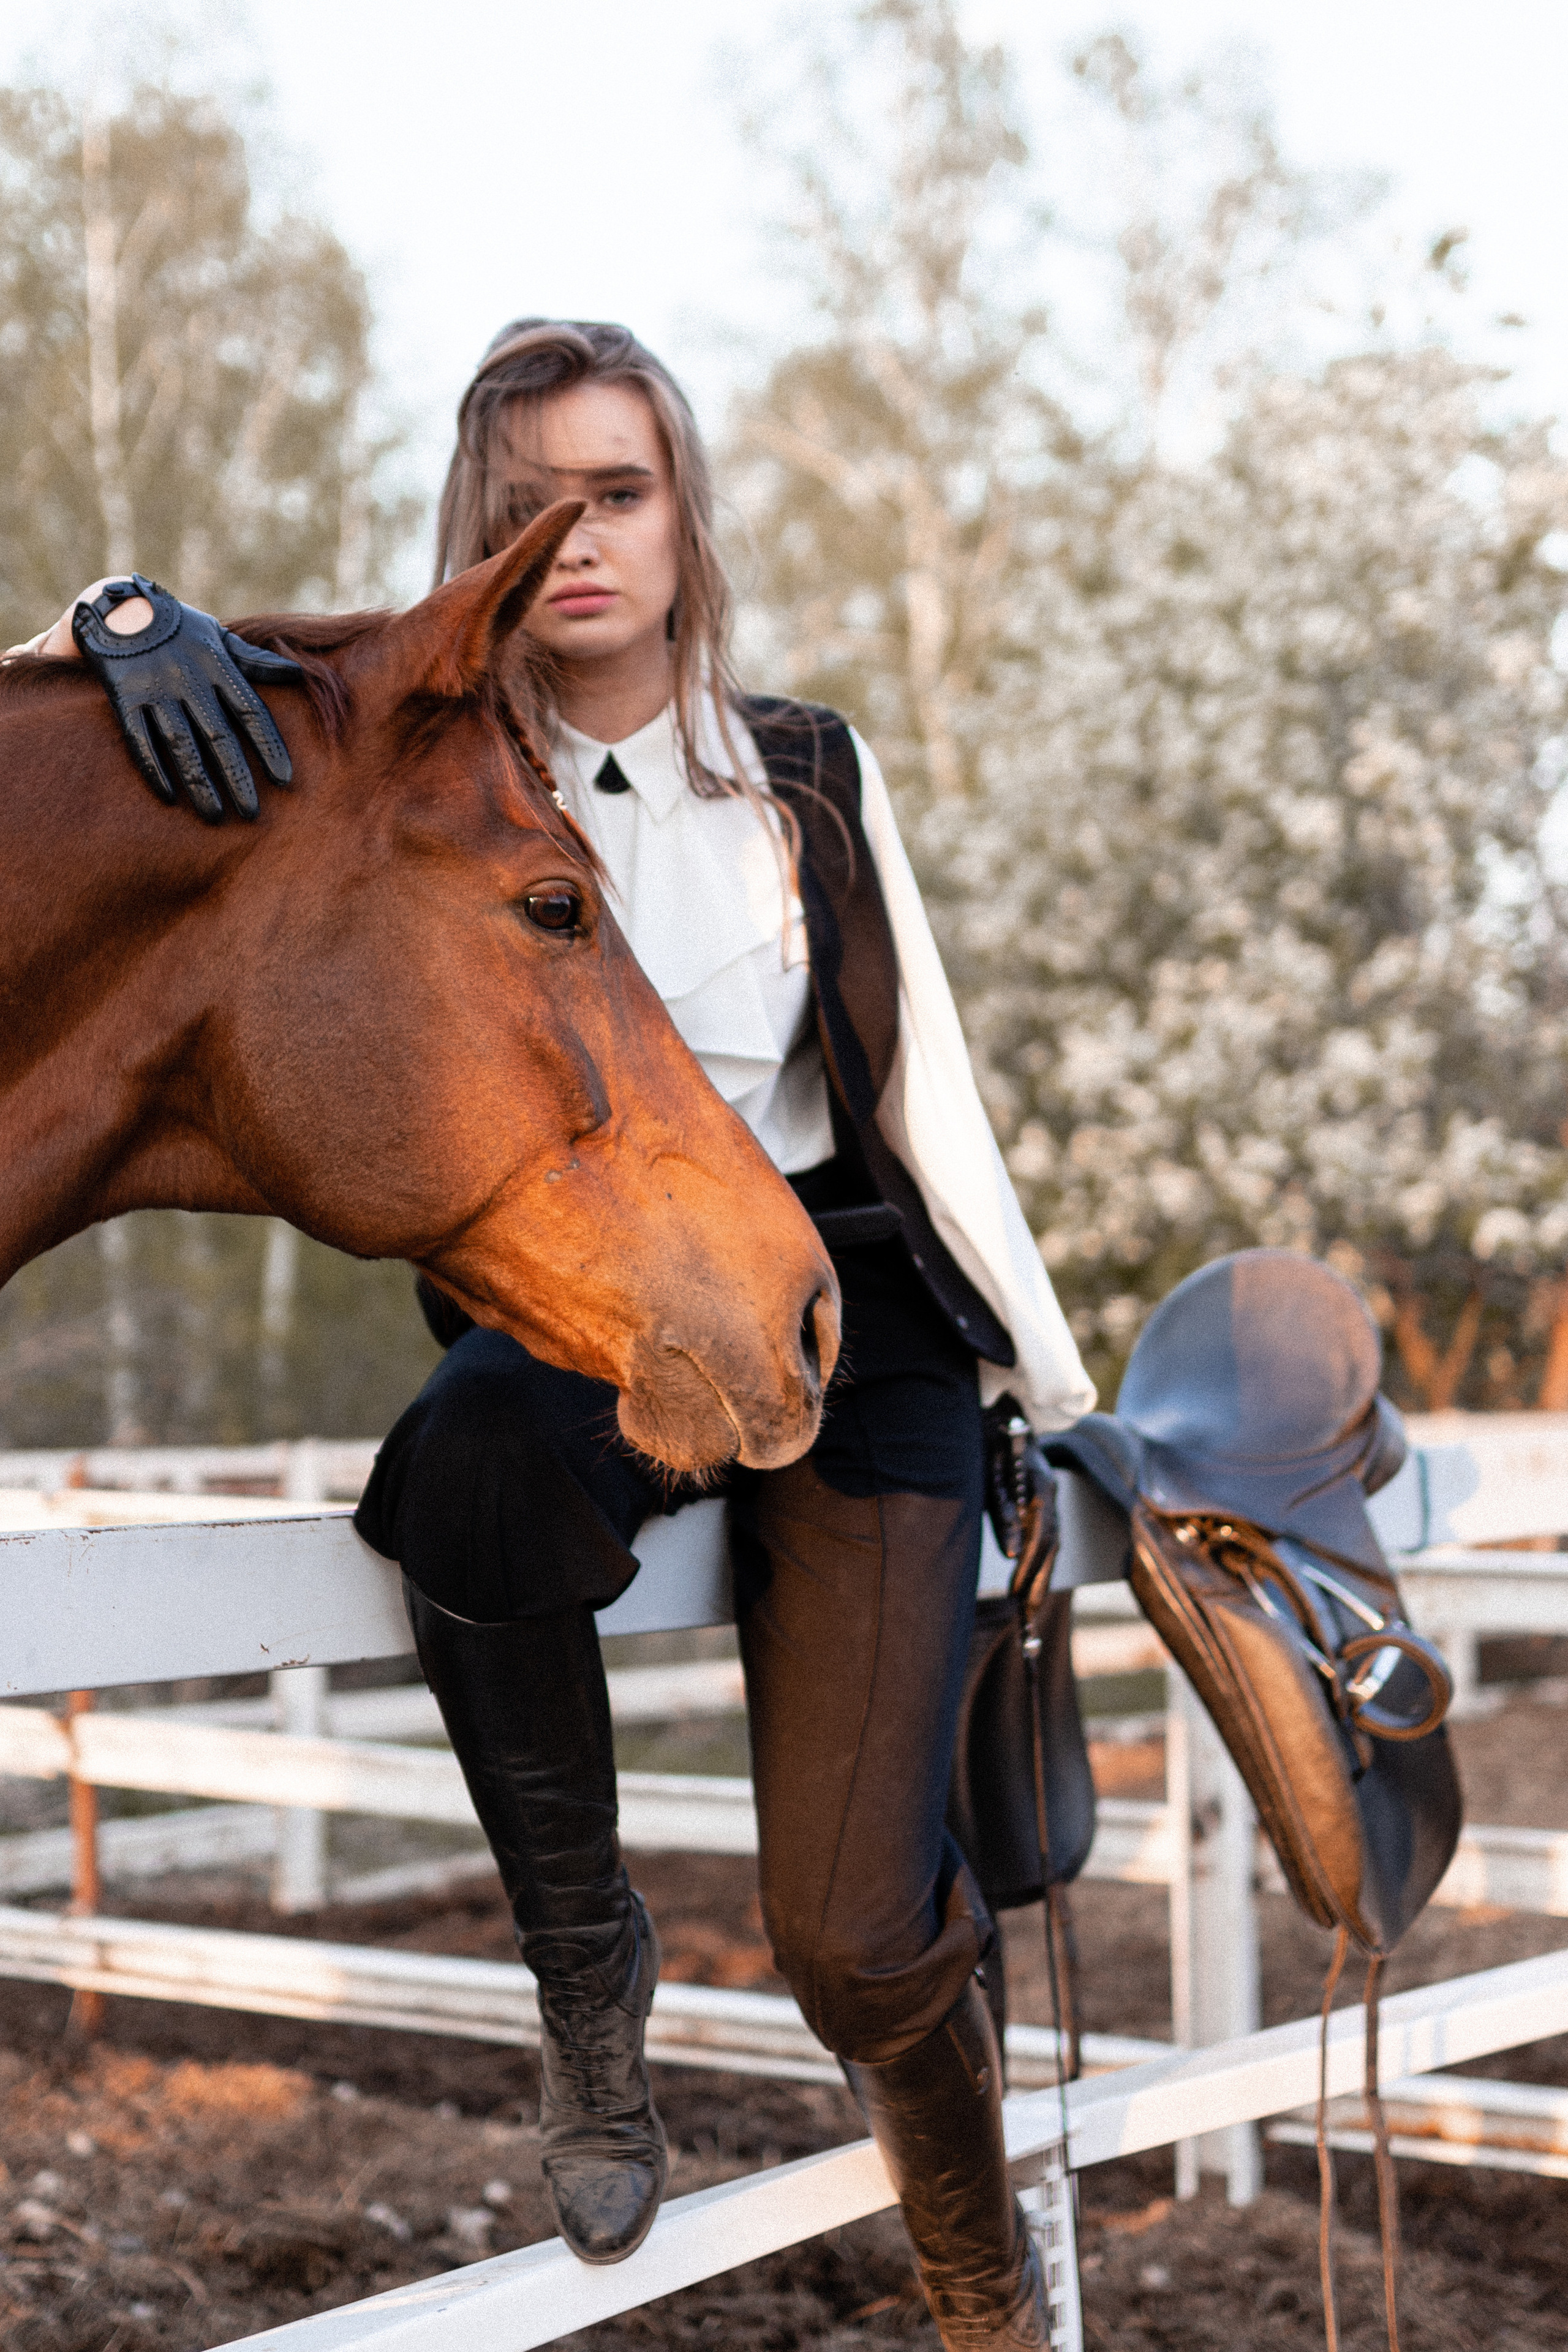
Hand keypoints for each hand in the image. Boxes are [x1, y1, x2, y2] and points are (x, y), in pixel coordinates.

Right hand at [70, 576, 303, 821]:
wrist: (117, 610)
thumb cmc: (178, 629)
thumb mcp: (217, 636)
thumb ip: (254, 660)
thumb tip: (298, 673)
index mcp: (217, 664)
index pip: (251, 711)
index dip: (269, 746)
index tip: (285, 780)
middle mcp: (188, 679)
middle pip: (219, 736)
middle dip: (237, 777)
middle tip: (252, 813)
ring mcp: (155, 688)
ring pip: (181, 744)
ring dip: (199, 782)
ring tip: (215, 816)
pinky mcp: (124, 697)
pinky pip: (140, 740)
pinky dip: (154, 769)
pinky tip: (169, 797)